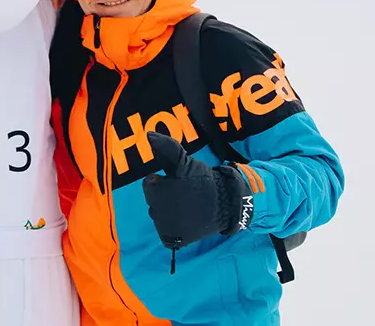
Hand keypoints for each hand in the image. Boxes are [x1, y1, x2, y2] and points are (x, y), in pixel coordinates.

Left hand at [141, 132, 250, 248]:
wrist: (226, 204)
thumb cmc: (202, 181)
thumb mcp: (183, 162)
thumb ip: (166, 148)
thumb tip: (148, 135)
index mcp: (156, 192)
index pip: (149, 185)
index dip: (163, 181)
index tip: (179, 182)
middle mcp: (157, 212)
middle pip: (153, 201)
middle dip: (165, 196)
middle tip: (185, 194)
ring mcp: (165, 227)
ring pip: (158, 216)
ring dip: (168, 211)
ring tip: (187, 206)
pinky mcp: (173, 239)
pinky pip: (165, 234)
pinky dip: (172, 229)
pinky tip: (185, 221)